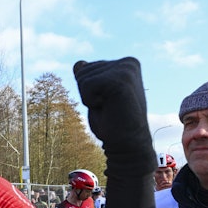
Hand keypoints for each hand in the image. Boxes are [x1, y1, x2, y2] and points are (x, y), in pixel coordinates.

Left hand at [73, 58, 156, 178]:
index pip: (85, 68)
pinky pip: (86, 85)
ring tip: (110, 108)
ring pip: (83, 78)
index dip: (89, 92)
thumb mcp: (97, 96)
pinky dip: (90, 101)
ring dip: (89, 99)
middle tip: (109, 108)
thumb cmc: (112, 122)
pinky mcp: (121, 79)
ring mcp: (126, 69)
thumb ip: (90, 78)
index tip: (108, 103)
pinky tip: (109, 108)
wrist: (128, 144)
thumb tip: (79, 63)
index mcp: (127, 64)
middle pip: (83, 71)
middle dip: (88, 94)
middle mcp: (129, 62)